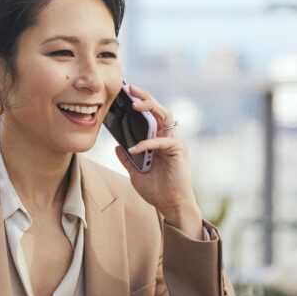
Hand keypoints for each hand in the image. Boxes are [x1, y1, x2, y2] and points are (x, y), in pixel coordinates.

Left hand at [113, 83, 203, 236]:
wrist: (171, 206)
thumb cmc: (158, 191)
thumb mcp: (135, 173)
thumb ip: (128, 159)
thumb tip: (117, 146)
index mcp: (159, 141)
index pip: (151, 117)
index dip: (140, 104)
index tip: (125, 95)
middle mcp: (169, 138)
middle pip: (159, 110)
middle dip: (145, 97)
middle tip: (130, 89)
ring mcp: (175, 143)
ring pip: (165, 116)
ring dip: (150, 108)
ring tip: (134, 106)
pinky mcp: (179, 151)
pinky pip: (162, 141)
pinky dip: (147, 143)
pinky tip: (134, 148)